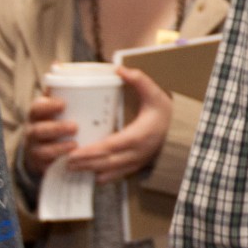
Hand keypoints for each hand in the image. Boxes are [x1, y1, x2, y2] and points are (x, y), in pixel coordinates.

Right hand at [21, 92, 77, 177]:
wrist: (41, 149)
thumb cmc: (55, 121)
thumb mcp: (55, 106)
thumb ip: (63, 89)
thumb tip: (64, 65)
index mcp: (37, 115)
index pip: (37, 108)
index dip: (48, 106)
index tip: (63, 104)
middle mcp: (32, 132)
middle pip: (39, 130)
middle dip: (56, 128)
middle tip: (75, 126)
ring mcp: (35, 150)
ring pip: (42, 150)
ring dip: (59, 148)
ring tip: (75, 145)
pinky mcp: (40, 166)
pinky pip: (47, 168)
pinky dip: (58, 165)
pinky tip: (71, 162)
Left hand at [65, 66, 173, 180]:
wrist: (183, 131)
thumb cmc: (166, 113)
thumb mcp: (155, 94)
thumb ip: (139, 80)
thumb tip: (119, 69)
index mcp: (139, 135)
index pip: (111, 145)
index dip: (91, 151)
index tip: (74, 152)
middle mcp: (137, 152)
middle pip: (107, 161)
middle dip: (85, 163)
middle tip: (65, 162)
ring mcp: (138, 161)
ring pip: (111, 170)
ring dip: (90, 170)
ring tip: (71, 169)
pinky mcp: (138, 165)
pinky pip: (119, 175)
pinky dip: (105, 177)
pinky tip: (93, 177)